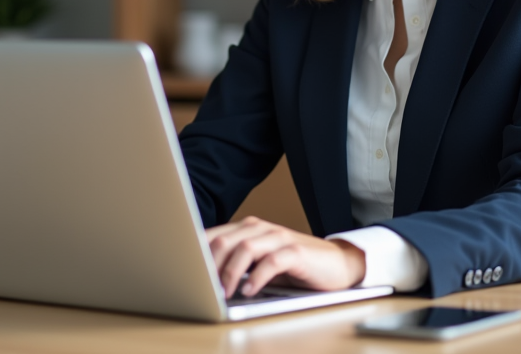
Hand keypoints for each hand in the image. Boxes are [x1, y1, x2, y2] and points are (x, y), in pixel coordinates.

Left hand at [205, 216, 365, 297]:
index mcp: (247, 228)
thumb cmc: (293, 266)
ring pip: (246, 247)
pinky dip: (258, 277)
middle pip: (225, 240)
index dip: (197, 253)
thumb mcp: (259, 263)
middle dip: (210, 265)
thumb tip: (203, 279)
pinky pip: (272, 261)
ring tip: (223, 292)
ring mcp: (279, 238)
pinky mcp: (296, 252)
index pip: (213, 235)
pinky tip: (250, 290)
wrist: (335, 264)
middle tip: (202, 287)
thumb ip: (235, 263)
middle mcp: (261, 228)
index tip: (185, 273)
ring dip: (230, 272)